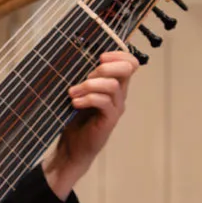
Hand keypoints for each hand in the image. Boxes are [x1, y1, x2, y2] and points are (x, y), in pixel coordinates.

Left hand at [44, 50, 136, 197]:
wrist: (73, 148)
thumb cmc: (75, 119)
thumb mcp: (79, 93)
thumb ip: (83, 78)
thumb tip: (73, 56)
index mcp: (114, 85)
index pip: (129, 62)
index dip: (119, 54)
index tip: (100, 56)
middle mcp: (119, 94)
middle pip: (127, 69)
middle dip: (106, 67)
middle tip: (86, 75)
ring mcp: (116, 107)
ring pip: (113, 86)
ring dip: (90, 85)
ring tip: (72, 93)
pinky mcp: (109, 120)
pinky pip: (104, 102)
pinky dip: (88, 99)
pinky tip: (74, 103)